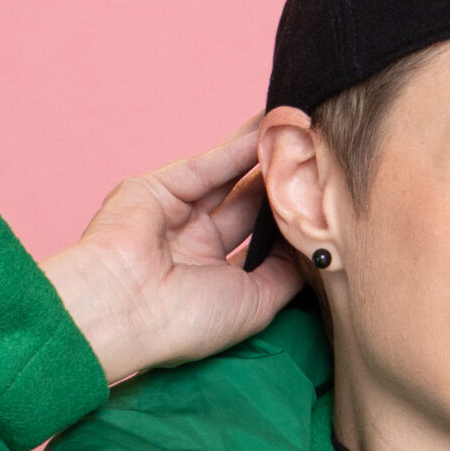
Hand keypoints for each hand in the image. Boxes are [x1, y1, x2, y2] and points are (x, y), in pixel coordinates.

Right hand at [39, 119, 300, 383]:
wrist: (120, 308)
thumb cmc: (184, 322)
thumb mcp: (254, 305)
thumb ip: (286, 275)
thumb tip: (314, 247)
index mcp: (213, 283)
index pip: (261, 245)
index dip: (290, 224)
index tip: (328, 203)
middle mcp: (194, 249)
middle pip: (250, 208)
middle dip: (283, 186)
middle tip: (322, 161)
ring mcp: (176, 217)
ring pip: (232, 180)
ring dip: (266, 157)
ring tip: (303, 132)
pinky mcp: (159, 188)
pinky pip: (210, 166)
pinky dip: (240, 146)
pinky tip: (272, 128)